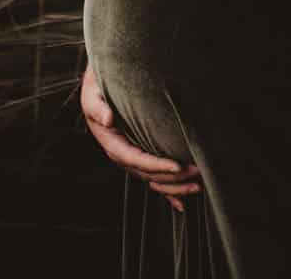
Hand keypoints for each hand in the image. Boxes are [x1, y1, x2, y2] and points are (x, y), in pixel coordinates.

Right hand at [81, 61, 200, 212]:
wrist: (99, 86)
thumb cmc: (98, 87)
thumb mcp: (92, 93)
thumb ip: (98, 107)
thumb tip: (108, 120)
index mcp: (111, 143)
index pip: (136, 159)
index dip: (157, 165)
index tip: (178, 166)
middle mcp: (122, 155)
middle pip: (148, 173)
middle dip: (173, 177)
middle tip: (198, 173)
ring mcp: (131, 158)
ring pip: (153, 180)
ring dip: (175, 187)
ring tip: (198, 187)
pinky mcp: (140, 156)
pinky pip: (154, 178)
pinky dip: (167, 193)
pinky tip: (181, 204)